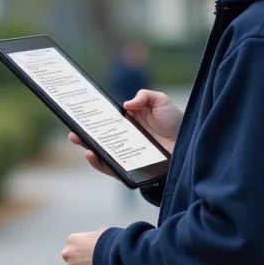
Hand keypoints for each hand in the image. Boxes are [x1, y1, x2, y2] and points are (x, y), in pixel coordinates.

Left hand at [62, 228, 107, 264]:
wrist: (114, 256)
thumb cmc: (109, 243)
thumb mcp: (101, 233)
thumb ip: (93, 238)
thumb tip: (97, 241)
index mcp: (73, 241)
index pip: (73, 248)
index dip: (83, 252)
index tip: (90, 255)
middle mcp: (68, 254)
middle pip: (71, 261)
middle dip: (79, 263)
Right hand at [68, 90, 182, 177]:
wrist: (191, 145)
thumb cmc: (177, 123)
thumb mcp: (161, 101)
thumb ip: (144, 96)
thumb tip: (125, 105)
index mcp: (128, 122)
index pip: (104, 120)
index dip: (91, 118)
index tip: (78, 114)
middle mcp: (125, 138)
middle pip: (98, 137)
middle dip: (82, 134)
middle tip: (72, 130)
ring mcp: (127, 154)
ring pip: (101, 153)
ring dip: (87, 148)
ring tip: (79, 141)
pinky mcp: (130, 168)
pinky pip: (111, 168)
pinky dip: (100, 164)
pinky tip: (93, 155)